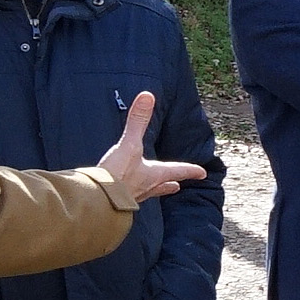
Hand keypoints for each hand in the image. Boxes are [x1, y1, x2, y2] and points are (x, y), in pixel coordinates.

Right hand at [100, 90, 205, 207]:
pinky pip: (128, 197)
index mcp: (153, 175)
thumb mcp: (129, 145)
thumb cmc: (117, 175)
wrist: (97, 202)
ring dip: (152, 190)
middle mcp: (145, 187)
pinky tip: (125, 194)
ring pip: (146, 193)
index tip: (203, 173)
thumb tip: (147, 96)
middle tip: (177, 186)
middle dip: (170, 184)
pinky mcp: (116, 202)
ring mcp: (131, 197)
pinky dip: (130, 194)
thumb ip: (137, 121)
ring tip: (155, 190)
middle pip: (162, 185)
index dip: (190, 170)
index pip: (177, 170)